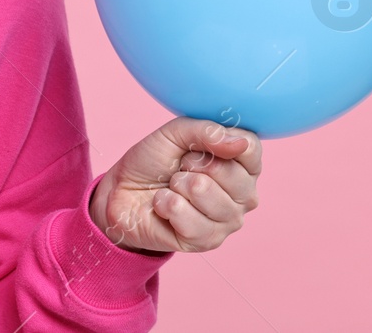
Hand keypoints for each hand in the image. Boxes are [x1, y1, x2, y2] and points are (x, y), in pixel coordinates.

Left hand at [88, 116, 260, 254]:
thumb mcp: (174, 133)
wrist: (122, 192)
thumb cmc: (153, 162)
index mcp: (242, 164)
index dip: (218, 142)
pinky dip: (166, 205)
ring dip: (176, 185)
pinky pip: (189, 219)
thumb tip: (238, 142)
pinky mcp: (208, 241)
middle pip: (230, 173)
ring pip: (204, 192)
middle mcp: (244, 195)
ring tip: (170, 187)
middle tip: (179, 169)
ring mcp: (229, 220)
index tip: (194, 145)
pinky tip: (163, 206)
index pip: (250, 147)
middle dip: (192, 164)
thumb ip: (206, 130)